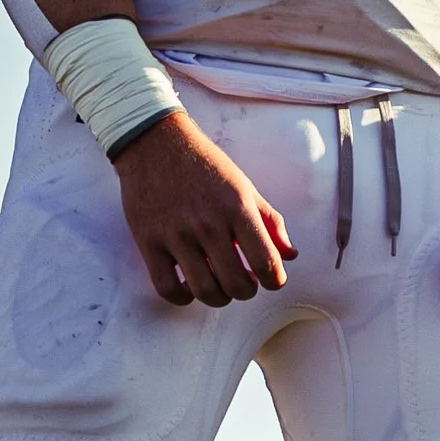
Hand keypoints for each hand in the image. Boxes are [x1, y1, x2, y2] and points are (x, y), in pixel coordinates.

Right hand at [117, 114, 296, 307]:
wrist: (155, 142)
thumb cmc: (204, 164)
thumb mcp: (243, 186)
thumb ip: (269, 221)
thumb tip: (290, 255)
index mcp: (237, 208)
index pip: (266, 262)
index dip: (274, 280)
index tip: (270, 279)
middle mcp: (208, 223)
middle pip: (236, 285)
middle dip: (246, 291)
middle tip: (243, 282)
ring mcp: (176, 234)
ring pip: (204, 290)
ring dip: (218, 298)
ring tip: (219, 287)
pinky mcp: (149, 241)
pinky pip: (167, 287)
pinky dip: (182, 297)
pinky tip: (189, 287)